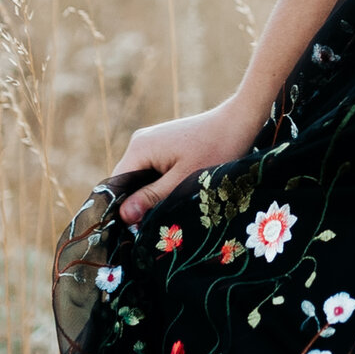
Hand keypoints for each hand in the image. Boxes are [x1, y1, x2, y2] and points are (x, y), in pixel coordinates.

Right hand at [110, 91, 264, 221]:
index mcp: (139, 148)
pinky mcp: (164, 144)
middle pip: (127, 182)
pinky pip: (152, 170)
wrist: (239, 122)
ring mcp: (151, 142)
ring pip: (140, 178)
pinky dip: (159, 185)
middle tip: (150, 228)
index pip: (115, 185)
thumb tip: (123, 216)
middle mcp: (140, 142)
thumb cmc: (215, 150)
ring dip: (149, 196)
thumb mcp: (183, 181)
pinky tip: (173, 197)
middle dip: (137, 205)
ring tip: (164, 213)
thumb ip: (152, 197)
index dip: (120, 210)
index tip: (131, 231)